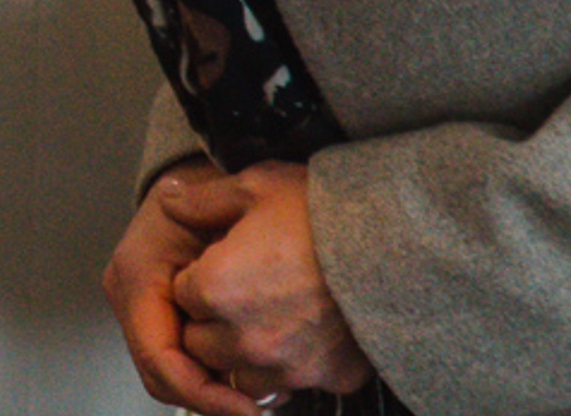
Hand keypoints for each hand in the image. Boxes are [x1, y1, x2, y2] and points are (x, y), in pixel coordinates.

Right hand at [105, 160, 271, 415]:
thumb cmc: (208, 185)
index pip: (159, 357)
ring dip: (213, 394)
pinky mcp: (163, 317)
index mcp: (137, 275)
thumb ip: (221, 238)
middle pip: (162, 377)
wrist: (197, 174)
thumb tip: (218, 284)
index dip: (201, 393)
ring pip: (172, 376)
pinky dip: (214, 378)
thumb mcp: (224, 201)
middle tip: (255, 412)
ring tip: (259, 401)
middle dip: (209, 401)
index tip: (242, 410)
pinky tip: (250, 381)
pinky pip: (181, 362)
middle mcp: (133, 298)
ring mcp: (145, 309)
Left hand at [169, 162, 376, 404]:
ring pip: (241, 373)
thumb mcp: (256, 186)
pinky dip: (294, 365)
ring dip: (246, 352)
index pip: (181, 296)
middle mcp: (245, 338)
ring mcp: (288, 364)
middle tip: (244, 288)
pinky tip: (308, 332)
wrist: (401, 240)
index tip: (221, 262)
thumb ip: (202, 199)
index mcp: (216, 289)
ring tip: (272, 315)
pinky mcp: (328, 377)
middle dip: (212, 320)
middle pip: (202, 343)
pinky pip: (293, 383)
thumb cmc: (325, 210)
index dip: (199, 276)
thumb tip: (168, 198)